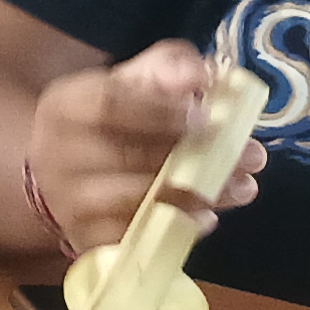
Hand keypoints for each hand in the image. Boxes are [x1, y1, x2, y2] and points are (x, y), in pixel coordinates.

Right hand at [26, 43, 261, 261]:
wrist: (59, 170)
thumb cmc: (108, 120)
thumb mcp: (132, 82)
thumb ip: (169, 70)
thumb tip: (203, 76)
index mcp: (66, 106)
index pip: (110, 105)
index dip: (160, 111)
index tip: (208, 115)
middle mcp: (58, 156)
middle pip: (128, 156)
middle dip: (196, 156)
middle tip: (251, 154)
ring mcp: (69, 203)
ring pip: (137, 201)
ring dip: (197, 195)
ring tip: (243, 187)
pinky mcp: (86, 240)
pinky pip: (137, 239)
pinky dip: (177, 230)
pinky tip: (206, 218)